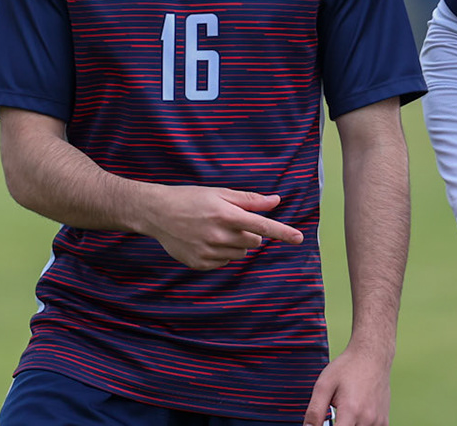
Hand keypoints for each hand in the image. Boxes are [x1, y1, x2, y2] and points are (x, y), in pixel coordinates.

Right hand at [139, 187, 302, 269]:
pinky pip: (225, 262)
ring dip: (236, 243)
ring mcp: (208, 252)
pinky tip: (205, 240)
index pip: (262, 225)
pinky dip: (222, 253)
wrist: (157, 213)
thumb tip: (276, 200)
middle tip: (230, 221)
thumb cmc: (191, 198)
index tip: (299, 238)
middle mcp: (218, 235)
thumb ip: (249, 200)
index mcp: (225, 214)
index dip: (282, 232)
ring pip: (241, 253)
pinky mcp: (200, 263)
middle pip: (254, 241)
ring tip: (214, 230)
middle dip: (249, 232)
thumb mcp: (219, 193)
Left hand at [303, 340, 391, 425]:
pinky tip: (357, 415)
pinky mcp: (384, 421)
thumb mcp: (324, 385)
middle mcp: (367, 419)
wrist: (372, 356)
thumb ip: (314, 411)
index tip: (324, 423)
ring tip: (346, 413)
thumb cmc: (347, 368)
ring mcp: (378, 421)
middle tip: (335, 414)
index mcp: (350, 411)